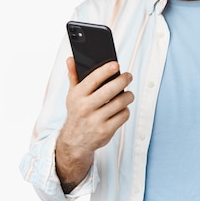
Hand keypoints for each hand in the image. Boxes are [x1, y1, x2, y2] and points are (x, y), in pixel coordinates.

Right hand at [55, 57, 133, 192]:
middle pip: (110, 90)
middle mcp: (85, 108)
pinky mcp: (105, 131)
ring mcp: (96, 120)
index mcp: (77, 96)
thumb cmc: (77, 112)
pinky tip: (122, 108)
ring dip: (128, 95)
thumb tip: (70, 59)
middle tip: (128, 76)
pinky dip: (126, 110)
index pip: (93, 79)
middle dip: (123, 80)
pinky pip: (123, 115)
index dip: (106, 70)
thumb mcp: (72, 95)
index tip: (116, 64)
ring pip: (120, 102)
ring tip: (128, 93)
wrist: (75, 141)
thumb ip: (73, 76)